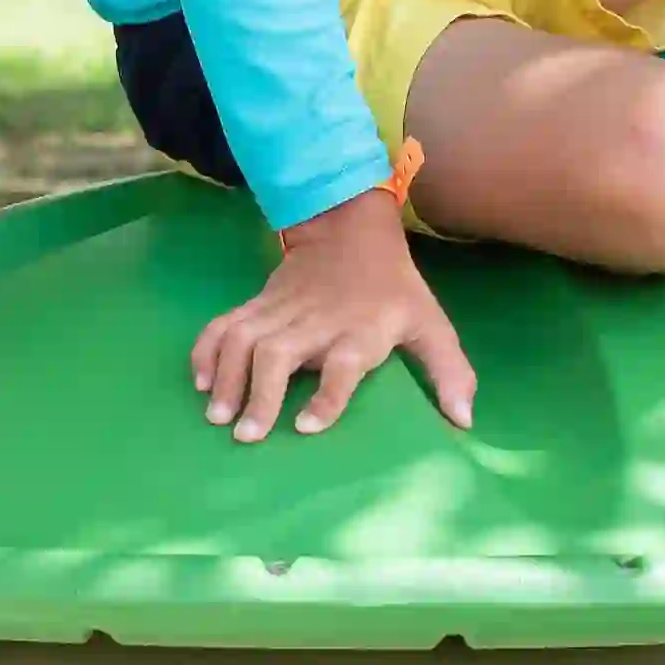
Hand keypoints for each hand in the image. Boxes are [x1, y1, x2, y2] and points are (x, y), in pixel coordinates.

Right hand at [190, 194, 473, 441]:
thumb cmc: (394, 291)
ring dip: (227, 377)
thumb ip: (449, 371)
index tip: (306, 427)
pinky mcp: (257, 303)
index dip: (326, 395)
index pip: (344, 363)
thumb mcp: (431, 324)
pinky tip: (200, 381)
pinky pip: (224, 324)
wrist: (351, 229)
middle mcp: (318, 321)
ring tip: (218, 417)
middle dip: (260, 393)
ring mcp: (282, 310)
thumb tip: (463, 421)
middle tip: (247, 435)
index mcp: (363, 330)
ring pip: (244, 339)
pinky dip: (206, 350)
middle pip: (279, 353)